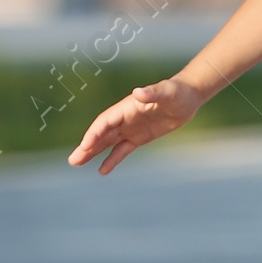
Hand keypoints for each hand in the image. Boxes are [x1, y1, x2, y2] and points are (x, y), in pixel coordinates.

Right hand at [68, 76, 203, 174]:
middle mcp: (124, 118)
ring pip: (107, 142)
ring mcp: (130, 128)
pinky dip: (112, 159)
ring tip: (76, 163)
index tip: (86, 145)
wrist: (188, 97)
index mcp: (127, 107)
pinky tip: (102, 171)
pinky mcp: (139, 137)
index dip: (95, 133)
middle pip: (101, 133)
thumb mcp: (167, 92)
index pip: (106, 121)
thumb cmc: (177, 91)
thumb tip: (138, 92)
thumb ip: (152, 93)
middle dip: (87, 146)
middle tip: (73, 161)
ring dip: (92, 152)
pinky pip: (122, 150)